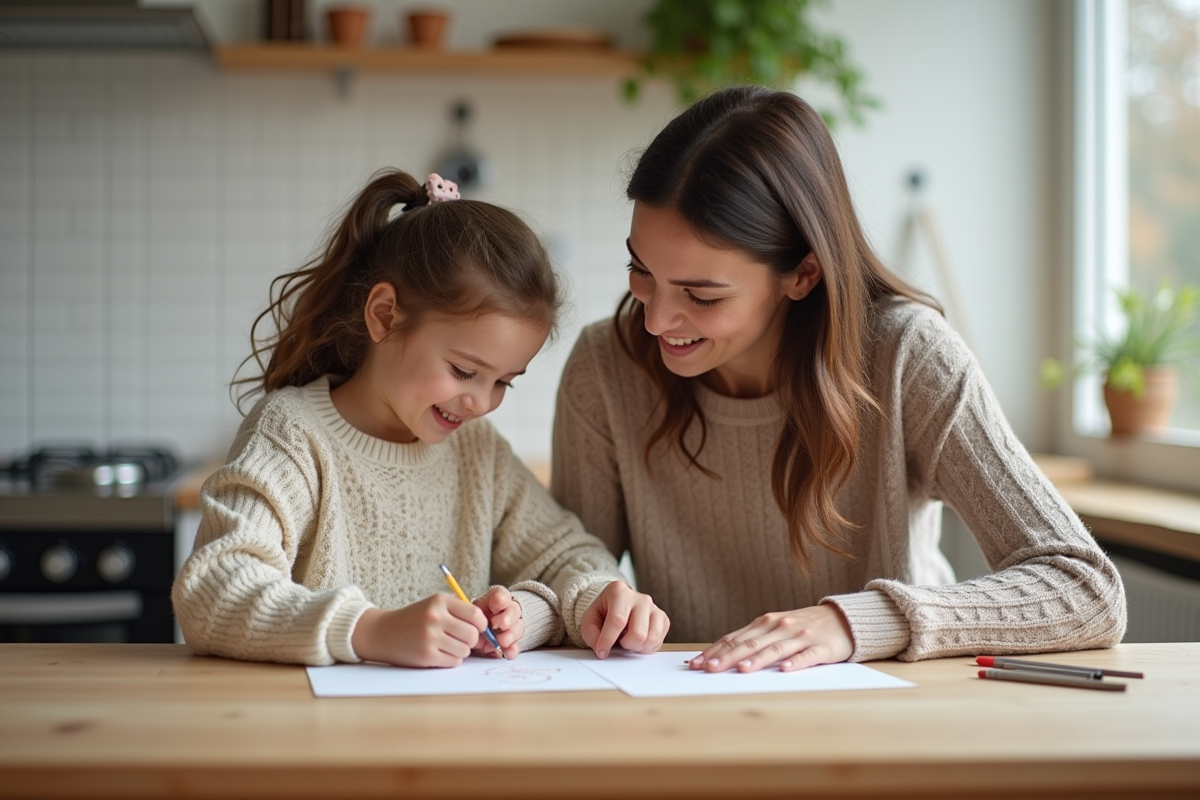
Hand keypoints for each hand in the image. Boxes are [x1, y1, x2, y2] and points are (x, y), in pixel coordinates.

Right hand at [350, 594, 485, 667]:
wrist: (383, 632)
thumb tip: (488, 630)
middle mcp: (435, 617)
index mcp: (440, 602)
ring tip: (447, 646)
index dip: (482, 625)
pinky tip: (439, 654)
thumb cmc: (414, 619)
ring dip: (460, 651)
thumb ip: (459, 612)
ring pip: (465, 650)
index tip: (478, 629)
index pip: (476, 614)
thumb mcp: (434, 606)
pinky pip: (454, 661)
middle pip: (472, 635)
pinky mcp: (426, 655)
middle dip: (471, 640)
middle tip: (460, 639)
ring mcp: (430, 637)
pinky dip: (451, 660)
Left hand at [472, 586, 523, 658]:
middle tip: (500, 625)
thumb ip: (474, 619)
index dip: (500, 600)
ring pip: (519, 626)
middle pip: (514, 610)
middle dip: (507, 617)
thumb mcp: (471, 615)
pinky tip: (508, 652)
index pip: (502, 594)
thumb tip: (478, 628)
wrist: (478, 633)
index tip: (494, 608)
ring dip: (510, 634)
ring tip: (502, 641)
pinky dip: (512, 649)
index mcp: (496, 600)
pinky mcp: (513, 642)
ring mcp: (513, 626)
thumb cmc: (473, 621)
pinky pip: (516, 645)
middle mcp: (508, 610)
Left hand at [580, 581, 669, 658]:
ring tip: (628, 641)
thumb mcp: (589, 619)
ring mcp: (654, 608)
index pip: (617, 620)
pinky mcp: (663, 618)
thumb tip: (601, 648)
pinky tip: (637, 641)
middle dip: (626, 645)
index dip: (608, 640)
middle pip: (638, 633)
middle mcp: (641, 598)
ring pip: (651, 639)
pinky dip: (646, 647)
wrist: (618, 605)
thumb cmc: (604, 612)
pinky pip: (658, 642)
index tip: (601, 652)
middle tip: (619, 642)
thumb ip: (591, 633)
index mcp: (620, 592)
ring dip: (637, 647)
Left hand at [689, 604, 852, 672]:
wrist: (842, 619)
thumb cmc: (803, 627)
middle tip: (709, 669)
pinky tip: (785, 670)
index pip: (735, 637)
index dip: (715, 651)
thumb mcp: (776, 628)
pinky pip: (807, 656)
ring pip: (775, 649)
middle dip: (728, 657)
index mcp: (766, 623)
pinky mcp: (821, 648)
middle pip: (750, 643)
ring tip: (742, 670)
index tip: (697, 663)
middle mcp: (780, 627)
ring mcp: (800, 636)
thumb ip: (753, 639)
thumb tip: (722, 654)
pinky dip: (795, 663)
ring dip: (757, 660)